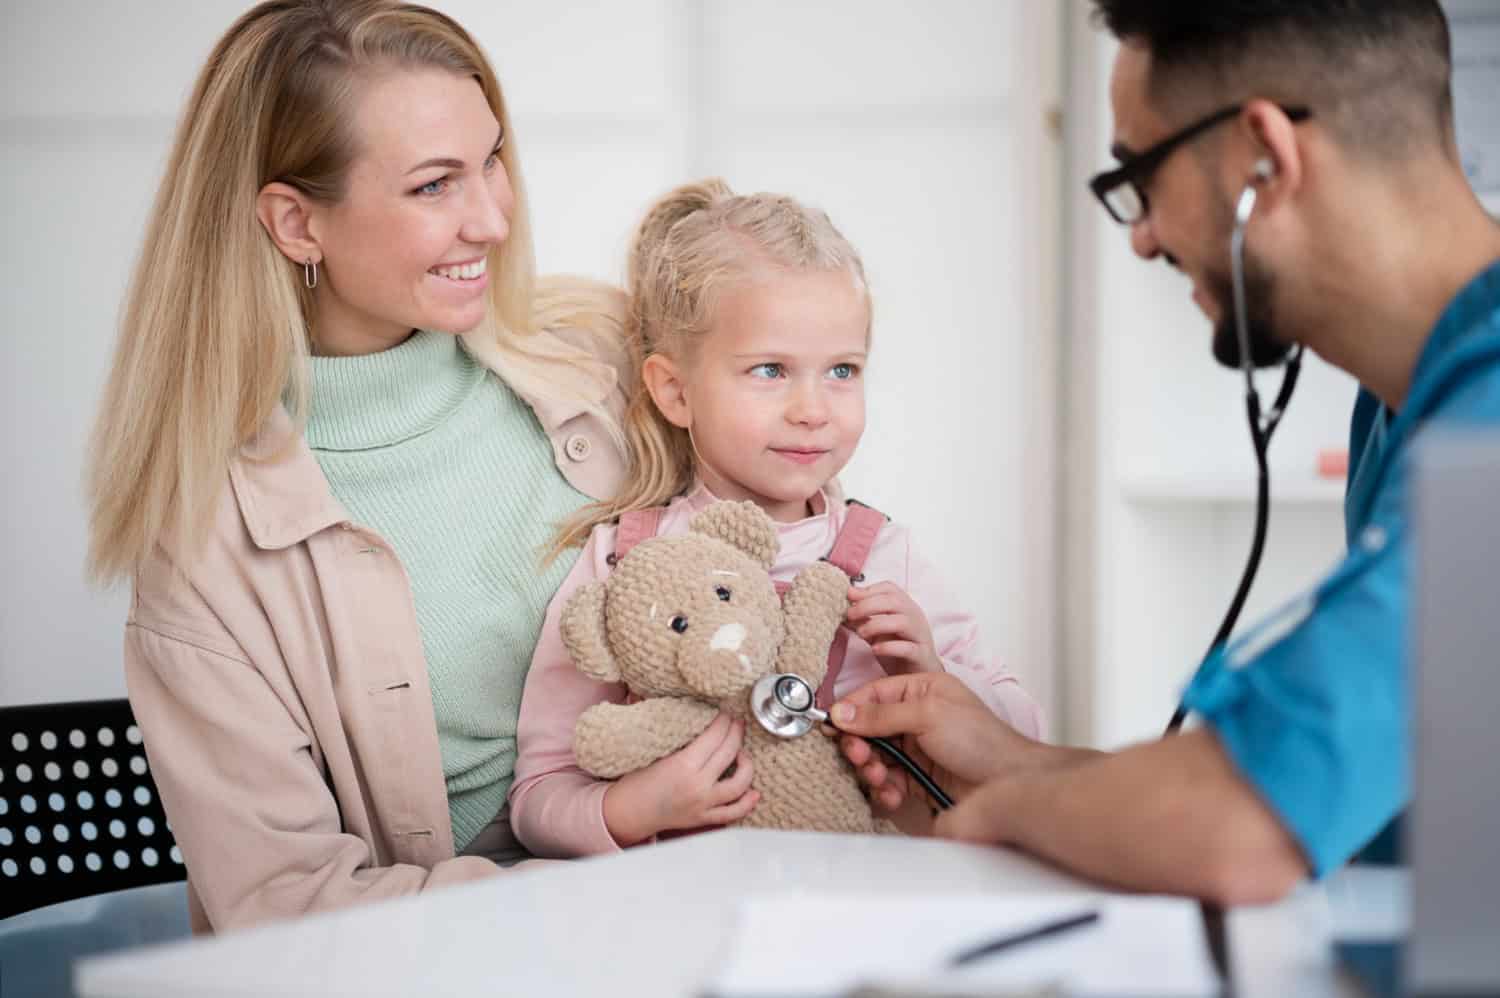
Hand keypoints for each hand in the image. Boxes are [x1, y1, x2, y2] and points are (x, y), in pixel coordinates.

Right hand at [602, 713, 758, 845]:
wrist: (627, 812)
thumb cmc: (636, 780)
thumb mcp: (655, 752)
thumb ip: (679, 736)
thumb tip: (696, 714)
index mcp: (683, 765)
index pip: (714, 737)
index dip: (724, 721)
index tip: (726, 712)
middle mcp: (697, 786)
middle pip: (729, 753)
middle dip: (736, 733)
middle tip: (736, 723)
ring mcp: (703, 804)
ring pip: (739, 784)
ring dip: (747, 765)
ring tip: (742, 754)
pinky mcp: (704, 819)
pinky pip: (733, 813)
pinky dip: (747, 803)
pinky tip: (754, 792)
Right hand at [830, 672, 1054, 813]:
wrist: (1008, 783)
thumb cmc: (981, 740)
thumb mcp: (928, 715)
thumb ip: (882, 713)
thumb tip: (843, 712)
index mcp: (921, 691)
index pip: (873, 694)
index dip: (850, 709)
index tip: (831, 725)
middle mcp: (916, 717)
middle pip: (869, 728)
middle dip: (860, 744)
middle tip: (860, 756)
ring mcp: (916, 748)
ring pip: (875, 757)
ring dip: (871, 770)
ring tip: (880, 778)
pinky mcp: (917, 777)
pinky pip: (888, 781)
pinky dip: (885, 790)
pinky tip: (893, 795)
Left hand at [845, 582, 940, 674]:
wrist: (917, 674)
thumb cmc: (896, 650)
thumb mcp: (875, 632)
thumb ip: (862, 619)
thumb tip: (842, 606)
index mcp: (904, 607)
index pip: (889, 588)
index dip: (868, 589)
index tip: (849, 595)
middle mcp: (914, 617)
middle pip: (894, 601)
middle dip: (868, 605)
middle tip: (849, 614)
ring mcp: (920, 635)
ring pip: (902, 622)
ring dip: (877, 624)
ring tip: (860, 633)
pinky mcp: (921, 655)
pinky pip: (907, 648)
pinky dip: (889, 647)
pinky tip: (874, 649)